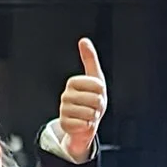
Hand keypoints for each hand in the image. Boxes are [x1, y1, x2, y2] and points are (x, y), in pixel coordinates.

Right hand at [55, 38, 106, 162]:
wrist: (84, 123)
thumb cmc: (91, 99)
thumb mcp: (94, 77)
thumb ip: (89, 58)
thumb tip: (83, 40)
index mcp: (73, 82)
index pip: (98, 85)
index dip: (102, 92)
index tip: (97, 94)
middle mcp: (65, 95)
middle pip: (95, 100)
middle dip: (99, 106)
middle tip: (93, 107)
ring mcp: (64, 110)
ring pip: (90, 113)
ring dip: (93, 116)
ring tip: (89, 115)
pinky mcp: (65, 125)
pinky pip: (84, 124)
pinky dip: (87, 126)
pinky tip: (83, 124)